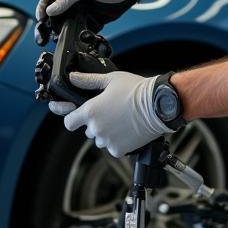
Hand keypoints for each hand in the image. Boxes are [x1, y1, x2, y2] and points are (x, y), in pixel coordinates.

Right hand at [35, 0, 156, 39]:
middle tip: (43, 36)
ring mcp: (78, 6)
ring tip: (56, 38)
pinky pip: (76, 26)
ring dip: (59, 29)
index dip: (43, 7)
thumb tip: (50, 10)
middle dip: (47, 22)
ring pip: (63, 19)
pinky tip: (69, 39)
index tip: (41, 19)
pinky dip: (72, 33)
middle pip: (53, 9)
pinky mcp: (87, 16)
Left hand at [51, 70, 167, 157]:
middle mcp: (96, 128)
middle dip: (96, 123)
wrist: (158, 105)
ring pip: (100, 140)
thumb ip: (88, 81)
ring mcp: (107, 141)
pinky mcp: (119, 150)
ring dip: (107, 133)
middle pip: (88, 131)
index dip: (73, 118)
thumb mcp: (110, 80)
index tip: (79, 116)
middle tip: (111, 113)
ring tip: (121, 121)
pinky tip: (127, 130)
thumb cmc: (136, 90)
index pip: (69, 122)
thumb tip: (73, 78)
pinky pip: (113, 148)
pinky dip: (118, 142)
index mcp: (90, 111)